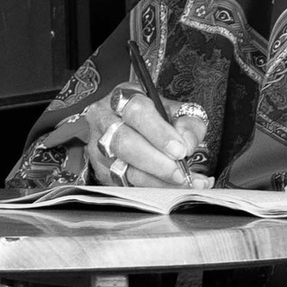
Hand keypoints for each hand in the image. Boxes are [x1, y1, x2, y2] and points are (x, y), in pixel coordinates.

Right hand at [82, 88, 209, 188]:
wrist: (131, 125)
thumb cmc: (154, 116)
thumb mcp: (175, 110)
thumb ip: (188, 123)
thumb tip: (188, 144)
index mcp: (123, 97)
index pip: (137, 112)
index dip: (159, 133)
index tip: (180, 150)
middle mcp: (105, 120)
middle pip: (125, 143)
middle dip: (157, 162)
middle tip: (181, 173)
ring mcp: (99, 147)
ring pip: (123, 168)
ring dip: (157, 180)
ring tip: (185, 183)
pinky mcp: (101, 170)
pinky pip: (125, 184)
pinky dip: (153, 189)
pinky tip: (172, 188)